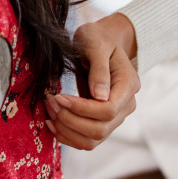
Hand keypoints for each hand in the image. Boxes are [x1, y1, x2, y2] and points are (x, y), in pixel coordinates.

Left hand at [47, 13, 140, 150]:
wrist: (101, 41)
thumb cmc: (98, 38)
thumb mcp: (97, 44)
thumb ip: (99, 69)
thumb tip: (99, 97)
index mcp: (128, 85)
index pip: (108, 110)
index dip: (81, 108)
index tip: (59, 97)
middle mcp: (126, 105)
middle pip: (100, 129)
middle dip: (70, 120)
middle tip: (50, 102)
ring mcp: (115, 117)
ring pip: (92, 140)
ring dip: (67, 131)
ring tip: (49, 112)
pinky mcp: (102, 122)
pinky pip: (87, 140)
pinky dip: (68, 136)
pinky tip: (52, 123)